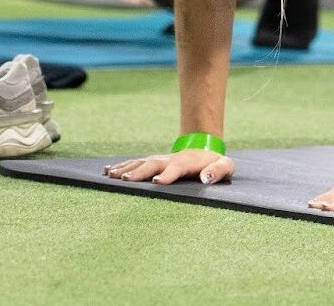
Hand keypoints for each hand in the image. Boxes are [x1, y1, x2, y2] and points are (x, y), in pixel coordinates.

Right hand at [104, 150, 233, 184]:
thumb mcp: (225, 166)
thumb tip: (207, 178)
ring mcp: (159, 160)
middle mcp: (169, 160)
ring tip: (112, 175)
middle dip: (139, 172)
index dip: (167, 175)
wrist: (204, 151)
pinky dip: (121, 166)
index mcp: (187, 163)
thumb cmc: (215, 164)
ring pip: (140, 163)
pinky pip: (134, 164)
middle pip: (152, 164)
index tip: (157, 182)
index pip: (176, 168)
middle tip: (126, 180)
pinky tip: (108, 171)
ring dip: (126, 169)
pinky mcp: (152, 163)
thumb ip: (219, 171)